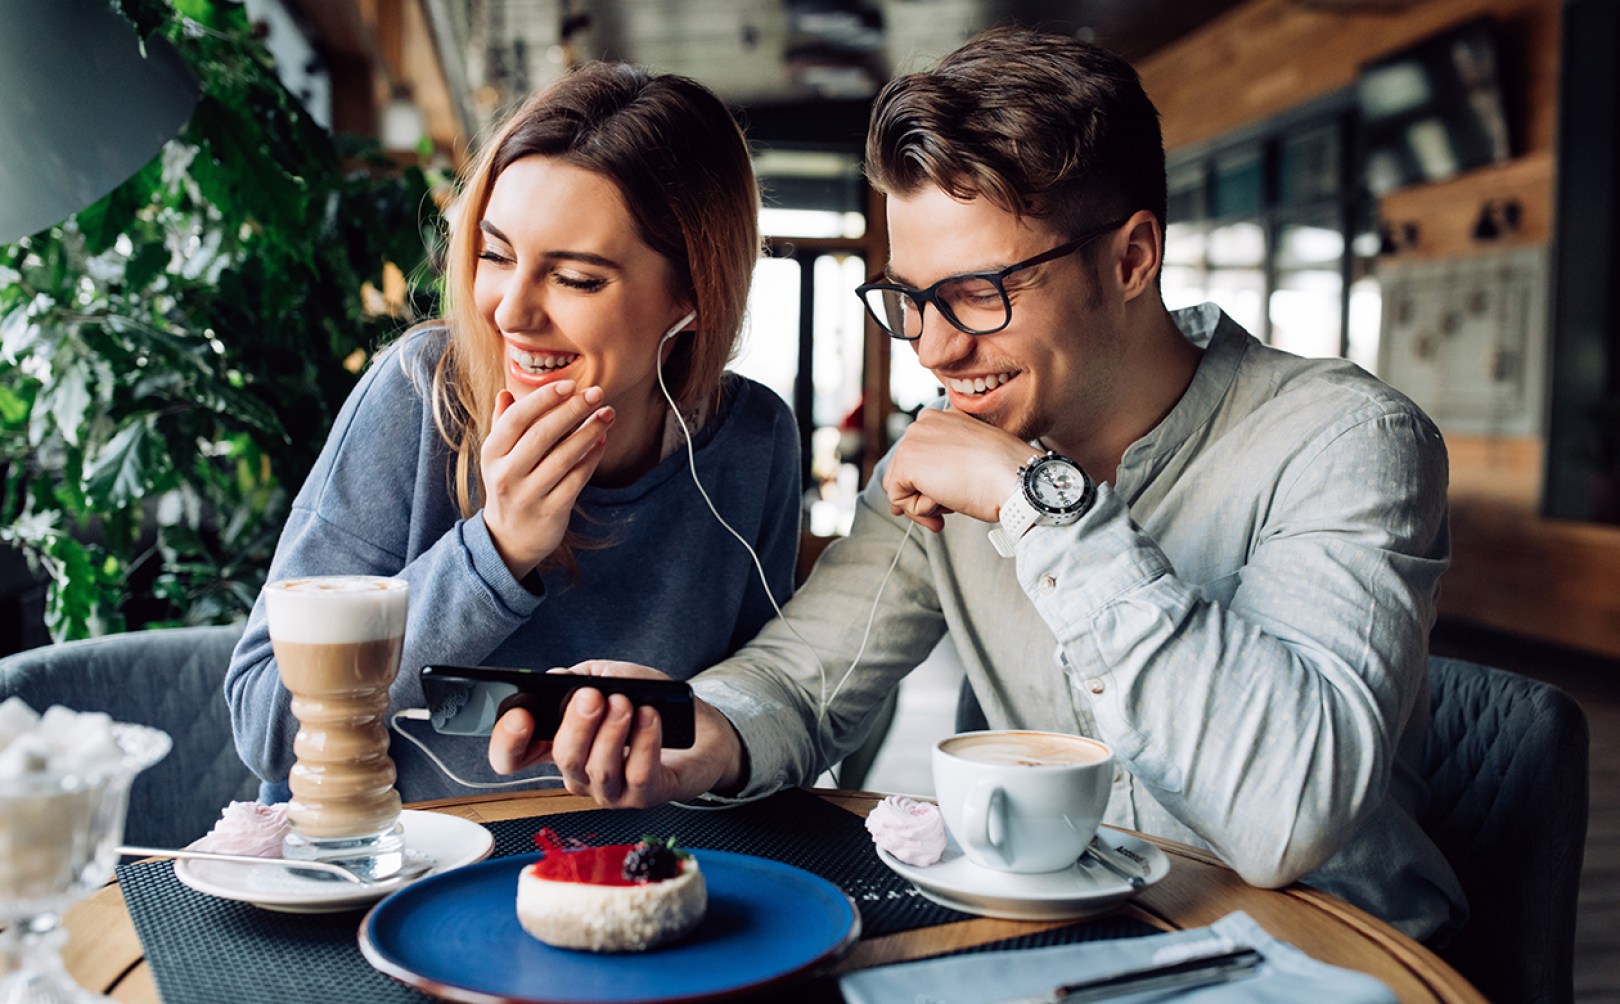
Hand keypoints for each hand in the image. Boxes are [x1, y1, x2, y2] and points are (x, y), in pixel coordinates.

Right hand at [481, 380, 614, 578]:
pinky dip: (591, 458)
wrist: (509, 538)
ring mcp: (528, 495)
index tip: (570, 385)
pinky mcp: (550, 512)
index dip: (544, 399)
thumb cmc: (509, 485)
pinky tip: (602, 440)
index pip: (516, 419)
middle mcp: (506, 474)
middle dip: (572, 410)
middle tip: (597, 393)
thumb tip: (505, 393)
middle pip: (541, 435)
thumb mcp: (498, 457)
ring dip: (589, 432)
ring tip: (607, 414)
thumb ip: (502, 425)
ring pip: (563, 457)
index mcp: (492, 454)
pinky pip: (576, 480)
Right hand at [487, 660, 743, 807]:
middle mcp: (580, 773)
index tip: (519, 716)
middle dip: (575, 725)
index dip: (507, 742)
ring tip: (626, 703)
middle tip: (593, 697)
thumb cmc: (652, 704)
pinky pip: (637, 775)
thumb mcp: (614, 679)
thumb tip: (556, 679)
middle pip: (562, 759)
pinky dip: (642, 743)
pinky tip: (649, 718)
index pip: (515, 756)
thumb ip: (584, 678)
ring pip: (596, 770)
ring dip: (610, 732)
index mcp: (562, 744)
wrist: (703, 729)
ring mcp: (610, 791)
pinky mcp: (644, 797)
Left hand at [881, 408, 1029, 530]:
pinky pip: (900, 498)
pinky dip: (921, 511)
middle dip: (925, 496)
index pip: (920, 457)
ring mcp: (913, 439)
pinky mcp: (907, 461)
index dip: (928, 484)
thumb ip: (941, 472)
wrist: (1016, 478)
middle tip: (953, 505)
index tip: (947, 497)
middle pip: (905, 473)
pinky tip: (946, 501)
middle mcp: (925, 423)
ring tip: (952, 502)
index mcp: (944, 418)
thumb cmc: (1003, 475)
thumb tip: (902, 499)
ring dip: (923, 505)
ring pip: (900, 487)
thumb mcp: (971, 465)